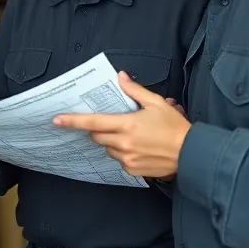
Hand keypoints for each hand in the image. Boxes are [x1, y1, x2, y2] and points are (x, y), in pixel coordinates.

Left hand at [52, 72, 190, 178]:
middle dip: (99, 129)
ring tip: (134, 136)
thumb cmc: (175, 127)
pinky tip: (139, 148)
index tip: (57, 120)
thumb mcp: (156, 103)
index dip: (72, 121)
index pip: (92, 122)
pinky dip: (123, 153)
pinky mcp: (132, 170)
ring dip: (113, 141)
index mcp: (127, 125)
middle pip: (96, 136)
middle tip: (115, 123)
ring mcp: (126, 158)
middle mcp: (123, 143)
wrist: (191, 153)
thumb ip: (135, 91)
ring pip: (108, 148)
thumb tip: (121, 77)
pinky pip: (119, 160)